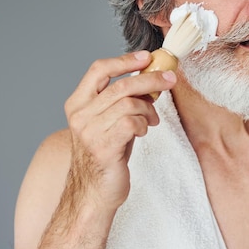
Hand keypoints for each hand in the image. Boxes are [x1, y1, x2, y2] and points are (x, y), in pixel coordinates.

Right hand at [64, 51, 176, 210]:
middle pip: (121, 86)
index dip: (124, 60)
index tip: (147, 57)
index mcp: (78, 103)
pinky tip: (143, 132)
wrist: (94, 191)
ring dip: (148, 109)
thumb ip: (124, 100)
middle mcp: (80, 115)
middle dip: (151, 80)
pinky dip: (144, 124)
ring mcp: (89, 131)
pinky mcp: (103, 147)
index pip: (99, 69)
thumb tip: (151, 76)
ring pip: (129, 103)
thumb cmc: (108, 154)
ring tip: (152, 120)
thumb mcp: (112, 120)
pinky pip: (132, 123)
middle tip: (170, 79)